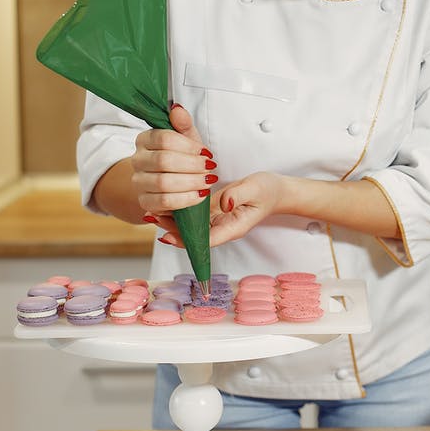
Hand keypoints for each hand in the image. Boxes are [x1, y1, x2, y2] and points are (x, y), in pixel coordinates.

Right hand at [131, 104, 217, 215]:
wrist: (170, 181)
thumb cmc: (181, 156)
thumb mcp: (186, 138)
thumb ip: (183, 124)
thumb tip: (177, 110)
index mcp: (145, 139)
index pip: (164, 139)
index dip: (188, 147)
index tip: (207, 153)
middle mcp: (137, 160)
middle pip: (163, 161)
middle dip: (192, 165)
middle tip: (210, 168)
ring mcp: (139, 182)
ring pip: (163, 183)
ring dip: (191, 182)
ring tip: (208, 181)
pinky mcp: (145, 202)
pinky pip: (164, 202)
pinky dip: (186, 199)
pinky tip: (200, 194)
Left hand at [160, 172, 287, 247]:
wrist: (276, 191)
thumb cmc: (268, 191)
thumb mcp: (255, 189)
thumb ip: (239, 195)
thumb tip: (225, 202)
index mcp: (233, 228)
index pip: (206, 240)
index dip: (186, 240)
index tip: (167, 236)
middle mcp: (222, 228)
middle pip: (194, 236)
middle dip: (172, 230)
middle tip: (153, 218)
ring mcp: (217, 221)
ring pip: (191, 227)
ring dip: (173, 221)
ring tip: (153, 212)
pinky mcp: (214, 212)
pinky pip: (194, 216)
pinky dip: (181, 211)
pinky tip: (167, 203)